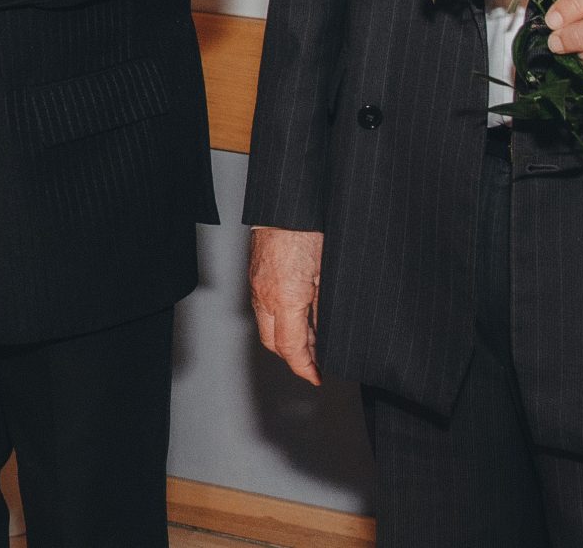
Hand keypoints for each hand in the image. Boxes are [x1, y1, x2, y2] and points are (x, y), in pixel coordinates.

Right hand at [250, 226, 324, 386]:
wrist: (287, 205)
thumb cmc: (309, 232)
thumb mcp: (328, 276)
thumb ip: (323, 309)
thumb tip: (326, 334)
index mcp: (286, 298)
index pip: (291, 347)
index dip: (304, 367)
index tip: (316, 377)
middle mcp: (265, 296)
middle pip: (273, 343)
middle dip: (293, 357)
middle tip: (315, 361)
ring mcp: (257, 285)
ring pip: (266, 326)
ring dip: (286, 338)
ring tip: (311, 339)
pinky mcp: (255, 276)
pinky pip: (263, 308)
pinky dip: (278, 319)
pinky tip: (297, 315)